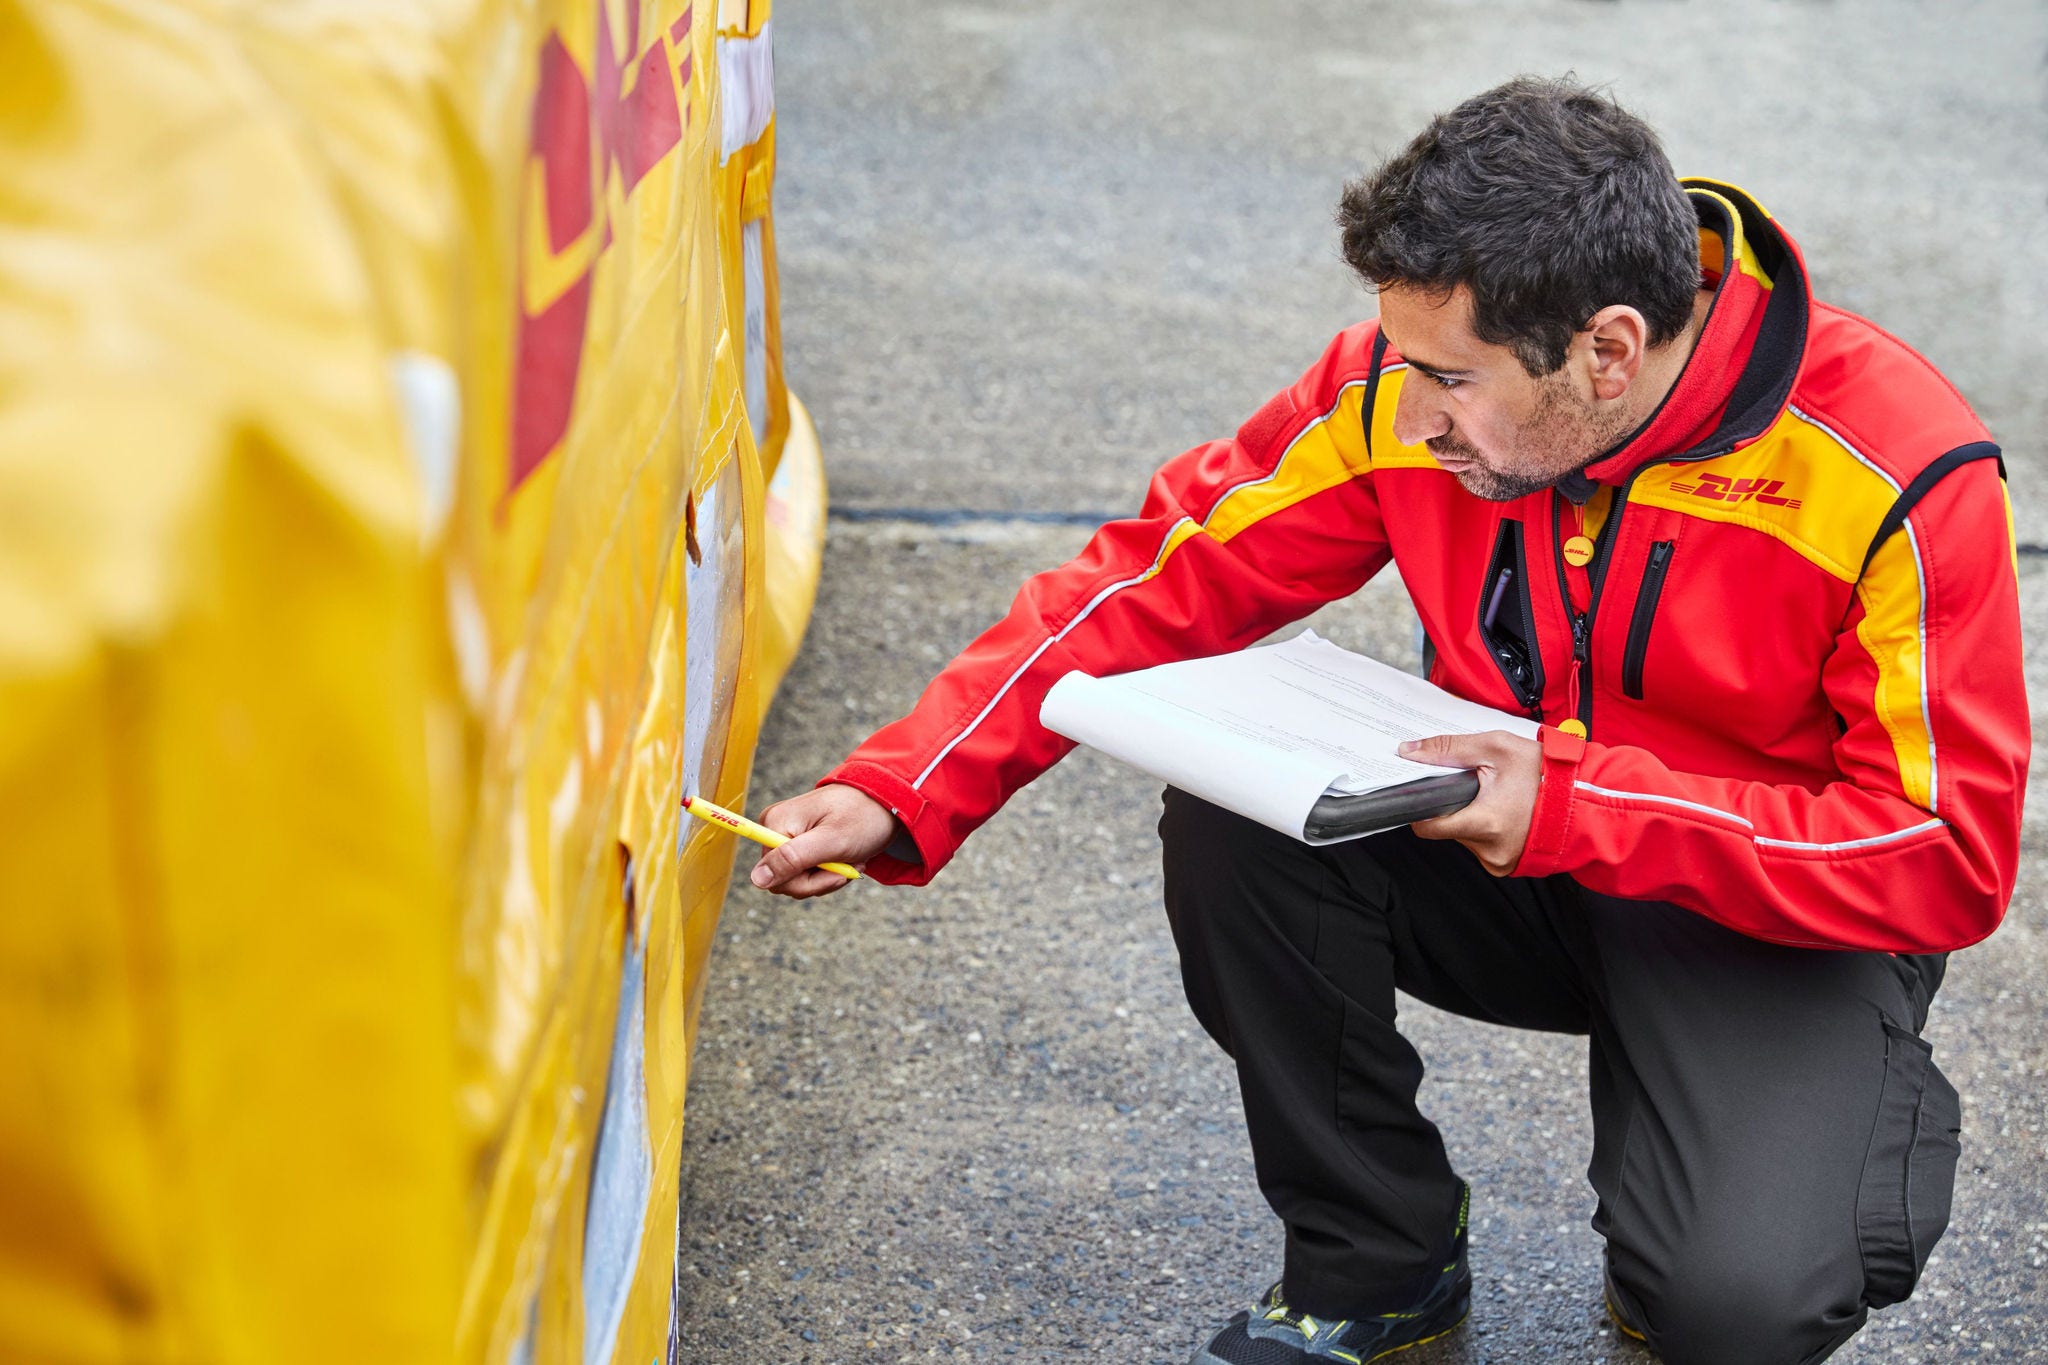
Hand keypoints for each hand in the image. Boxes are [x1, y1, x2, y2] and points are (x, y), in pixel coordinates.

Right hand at [748, 783, 902, 898]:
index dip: (806, 883)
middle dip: (820, 881)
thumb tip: (756, 879)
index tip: (837, 872)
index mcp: (776, 824)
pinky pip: (806, 873)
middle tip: (847, 867)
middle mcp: (774, 829)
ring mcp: (787, 836)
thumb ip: (793, 859)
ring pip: (797, 880)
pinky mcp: (799, 843)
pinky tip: (844, 859)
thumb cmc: (862, 817)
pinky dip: (829, 872)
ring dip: (828, 877)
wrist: (884, 803)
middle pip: (784, 881)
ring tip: (849, 859)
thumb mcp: (832, 841)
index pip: (771, 876)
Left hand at [1399, 730, 1541, 875]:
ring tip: (1496, 799)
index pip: (1427, 827)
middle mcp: (1490, 849)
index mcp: (1485, 823)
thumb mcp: (1495, 748)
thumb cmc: (1546, 773)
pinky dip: (1485, 830)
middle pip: (1447, 829)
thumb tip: (1411, 751)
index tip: (1423, 794)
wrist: (1583, 796)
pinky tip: (1503, 814)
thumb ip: (1448, 749)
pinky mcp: (1506, 866)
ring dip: (1471, 818)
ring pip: (1464, 838)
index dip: (1420, 808)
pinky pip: (1481, 847)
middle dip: (1454, 806)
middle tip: (1477, 788)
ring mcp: (1499, 861)